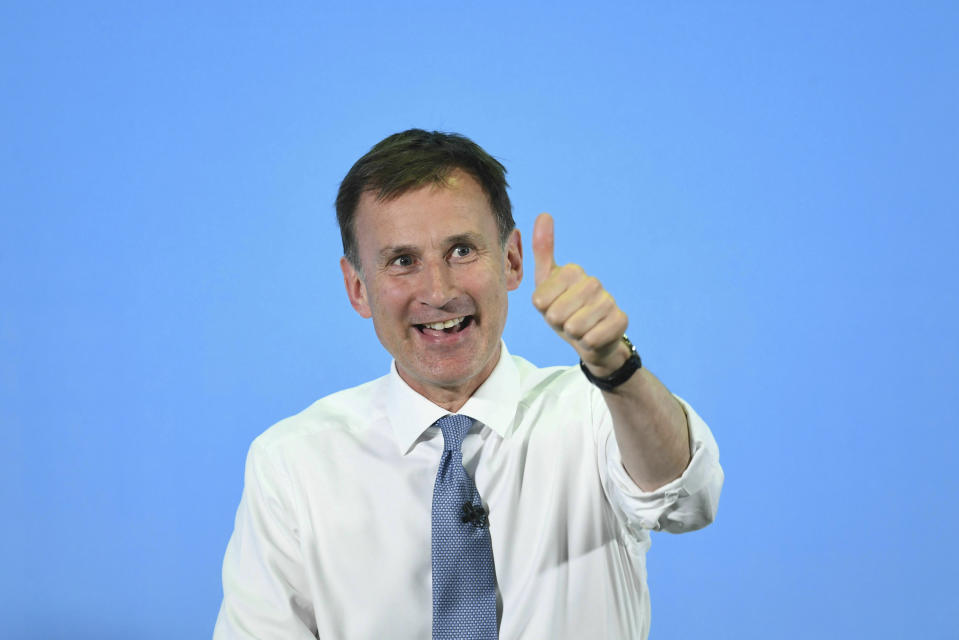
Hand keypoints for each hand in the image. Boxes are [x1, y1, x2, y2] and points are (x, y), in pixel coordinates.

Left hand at [531, 213, 629, 376]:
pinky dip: (588, 343)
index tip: (552, 307)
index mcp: (571, 271)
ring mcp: (609, 300)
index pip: (540, 300)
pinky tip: (593, 336)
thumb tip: (544, 214)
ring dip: (573, 334)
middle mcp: (592, 282)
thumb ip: (542, 251)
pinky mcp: (621, 320)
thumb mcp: (545, 284)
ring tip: (579, 328)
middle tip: (566, 320)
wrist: (590, 338)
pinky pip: (592, 338)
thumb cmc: (563, 309)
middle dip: (557, 324)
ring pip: (574, 328)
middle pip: (556, 315)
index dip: (543, 311)